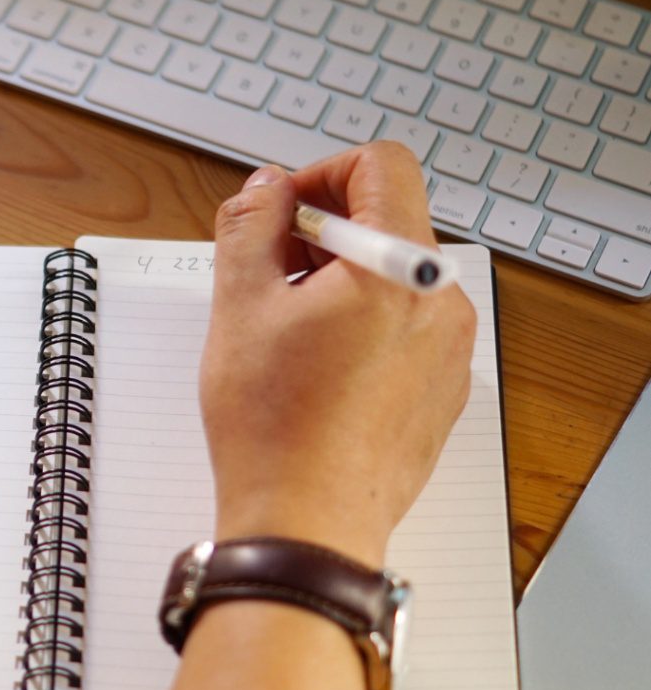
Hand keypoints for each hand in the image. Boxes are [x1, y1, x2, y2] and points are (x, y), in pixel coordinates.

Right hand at [199, 142, 475, 566]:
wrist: (306, 522)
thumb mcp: (240, 306)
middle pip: (390, 222)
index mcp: (400, 270)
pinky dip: (360, 322)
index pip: (382, 166)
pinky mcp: (440, 389)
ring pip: (395, 276)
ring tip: (284, 327)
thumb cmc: (273, 427)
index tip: (282, 210)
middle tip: (267, 270)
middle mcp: (441, 304)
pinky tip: (312, 365)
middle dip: (322, 230)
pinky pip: (405, 326)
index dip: (321, 173)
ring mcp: (448, 351)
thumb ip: (250, 225)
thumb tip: (265, 188)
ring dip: (337, 278)